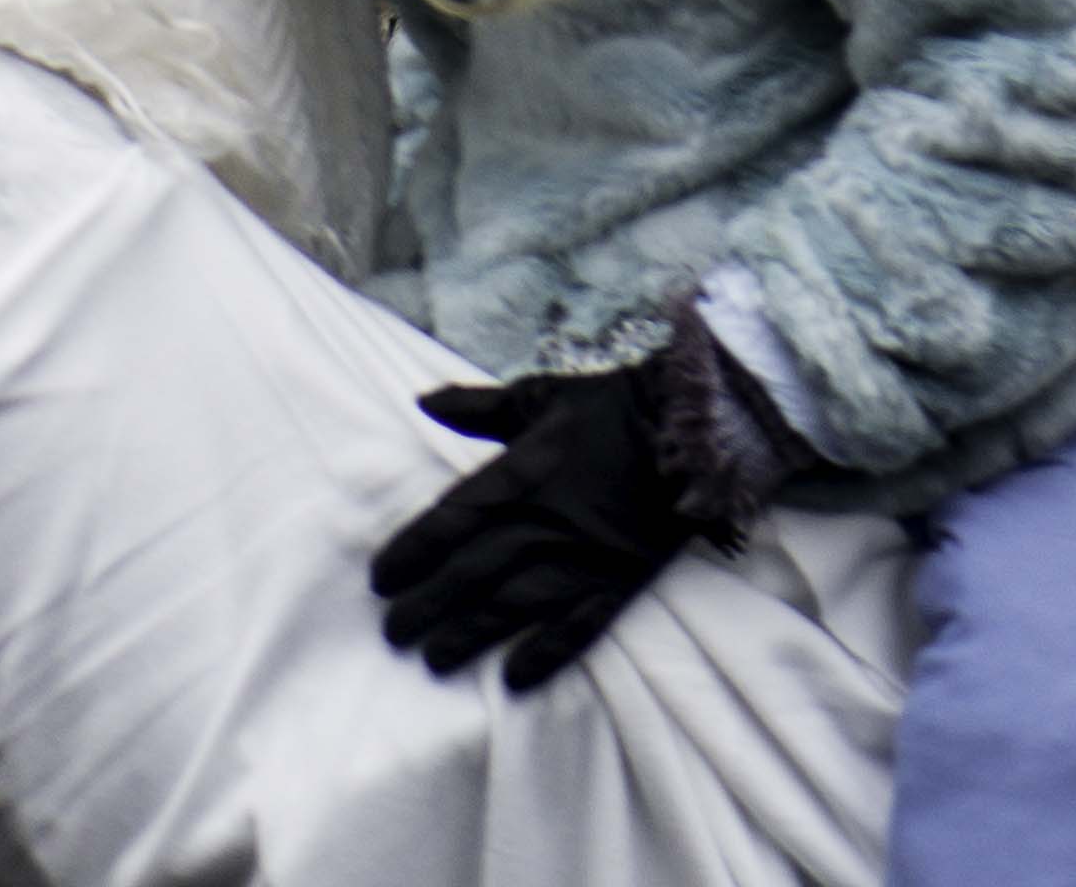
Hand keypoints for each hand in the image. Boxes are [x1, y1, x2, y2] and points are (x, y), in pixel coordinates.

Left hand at [370, 364, 698, 691]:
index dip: (409, 555)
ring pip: (512, 606)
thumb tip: (424, 401)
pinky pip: (578, 627)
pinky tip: (515, 680)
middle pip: (470, 572)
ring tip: (436, 660)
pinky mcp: (620, 581)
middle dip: (427, 606)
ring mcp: (583, 557)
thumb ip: (479, 406)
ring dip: (470, 635)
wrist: (695, 429)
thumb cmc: (612, 408)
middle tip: (394, 634)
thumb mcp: (541, 395)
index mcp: (519, 474)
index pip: (447, 522)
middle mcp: (543, 522)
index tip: (379, 581)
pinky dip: (546, 655)